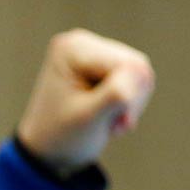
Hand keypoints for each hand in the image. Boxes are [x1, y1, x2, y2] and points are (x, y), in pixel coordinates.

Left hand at [15, 28, 154, 176]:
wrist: (47, 148)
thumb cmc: (62, 136)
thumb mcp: (88, 119)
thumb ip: (115, 94)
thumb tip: (142, 70)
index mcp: (73, 50)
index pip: (127, 66)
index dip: (129, 98)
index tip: (110, 124)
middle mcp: (81, 42)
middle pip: (137, 66)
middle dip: (130, 100)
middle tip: (108, 124)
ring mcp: (93, 50)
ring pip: (140, 73)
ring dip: (130, 102)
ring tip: (106, 119)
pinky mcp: (103, 61)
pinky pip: (136, 78)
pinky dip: (129, 100)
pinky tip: (108, 112)